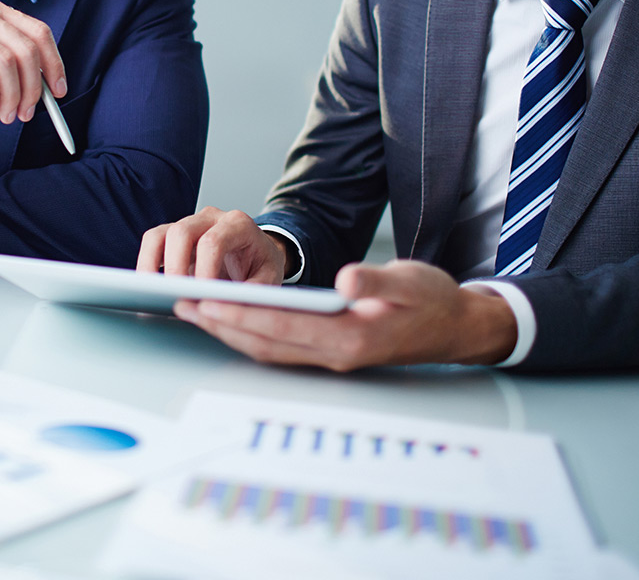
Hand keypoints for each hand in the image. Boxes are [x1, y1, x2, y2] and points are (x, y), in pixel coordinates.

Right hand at [137, 206, 288, 282]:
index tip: (201, 295)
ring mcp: (190, 224)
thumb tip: (226, 305)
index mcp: (238, 224)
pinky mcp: (174, 236)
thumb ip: (253, 291)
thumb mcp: (269, 278)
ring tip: (152, 292)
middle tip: (175, 295)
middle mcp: (211, 218)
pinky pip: (152, 243)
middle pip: (181, 232)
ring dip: (151, 264)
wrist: (258, 254)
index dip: (204, 269)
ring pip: (160, 235)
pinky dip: (147, 264)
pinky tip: (149, 286)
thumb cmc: (261, 265)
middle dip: (174, 267)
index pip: (214, 241)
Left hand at [172, 260, 516, 370]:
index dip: (244, 315)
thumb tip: (346, 280)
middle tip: (183, 305)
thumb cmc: (432, 300)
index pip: (285, 327)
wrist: (455, 327)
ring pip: (269, 349)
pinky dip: (250, 334)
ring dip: (229, 332)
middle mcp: (336, 354)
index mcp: (352, 337)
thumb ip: (376, 280)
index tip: (209, 301)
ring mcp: (331, 357)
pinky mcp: (329, 351)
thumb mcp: (410, 281)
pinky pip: (281, 347)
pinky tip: (229, 318)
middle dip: (222, 325)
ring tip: (194, 310)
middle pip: (266, 343)